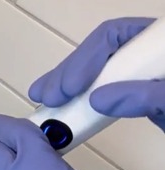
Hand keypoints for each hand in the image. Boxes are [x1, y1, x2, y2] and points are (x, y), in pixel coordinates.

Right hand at [29, 17, 164, 131]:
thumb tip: (97, 99)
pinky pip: (98, 92)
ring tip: (41, 101)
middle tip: (47, 98)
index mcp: (158, 43)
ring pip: (93, 72)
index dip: (85, 58)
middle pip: (96, 54)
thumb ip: (143, 95)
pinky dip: (77, 103)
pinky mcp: (133, 95)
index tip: (70, 87)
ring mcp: (138, 74)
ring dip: (64, 87)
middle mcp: (144, 54)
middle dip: (67, 75)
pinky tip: (58, 109)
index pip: (112, 35)